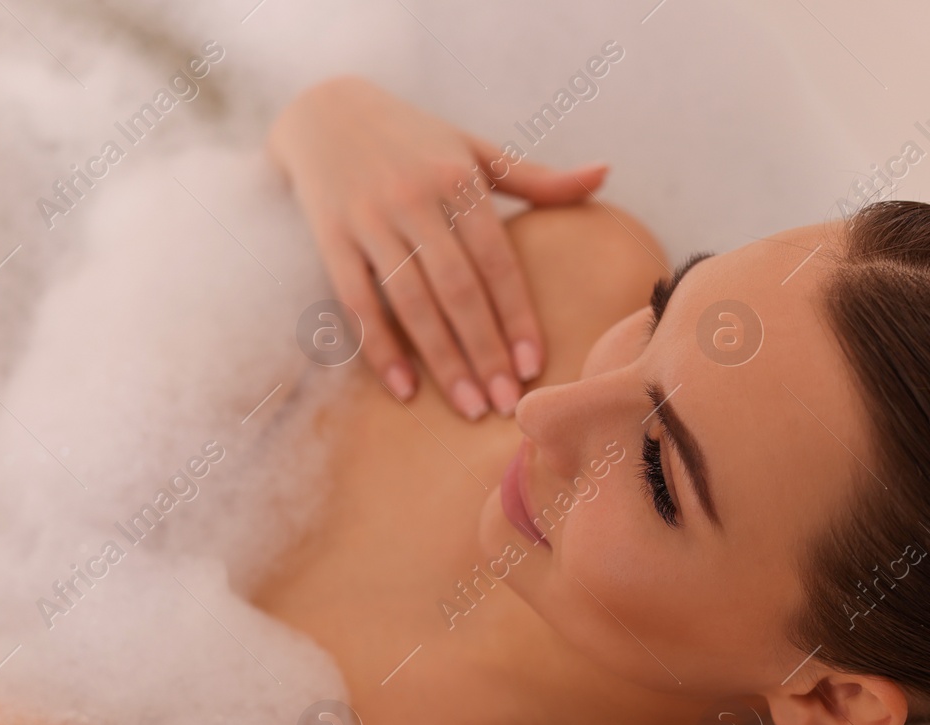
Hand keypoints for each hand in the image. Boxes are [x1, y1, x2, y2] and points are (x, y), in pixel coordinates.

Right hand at [267, 75, 608, 418]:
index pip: (496, 262)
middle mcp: (414, 200)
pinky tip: (405, 390)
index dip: (517, 316)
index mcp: (458, 181)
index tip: (534, 366)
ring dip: (442, 361)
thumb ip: (536, 177)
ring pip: (412, 303)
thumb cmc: (414, 139)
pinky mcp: (332, 238)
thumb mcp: (474, 149)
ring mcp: (370, 220)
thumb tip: (604, 174)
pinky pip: (357, 303)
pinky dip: (380, 349)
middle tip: (506, 403)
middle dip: (485, 352)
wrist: (325, 112)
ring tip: (469, 406)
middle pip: (457, 290)